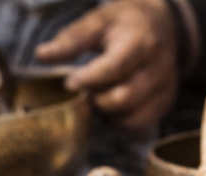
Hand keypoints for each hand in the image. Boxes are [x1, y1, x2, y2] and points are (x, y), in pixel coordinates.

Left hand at [36, 0, 179, 131]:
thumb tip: (41, 54)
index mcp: (142, 42)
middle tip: (85, 86)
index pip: (115, 68)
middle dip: (96, 97)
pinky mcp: (163, 105)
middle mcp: (158, 68)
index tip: (69, 83)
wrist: (163, 25)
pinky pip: (137, 127)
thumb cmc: (126, 23)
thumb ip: (72, 39)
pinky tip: (110, 106)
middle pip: (122, 97)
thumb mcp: (100, 19)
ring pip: (130, 117)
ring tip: (99, 94)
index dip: (89, 79)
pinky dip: (118, 123)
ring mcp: (164, 89)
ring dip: (106, 112)